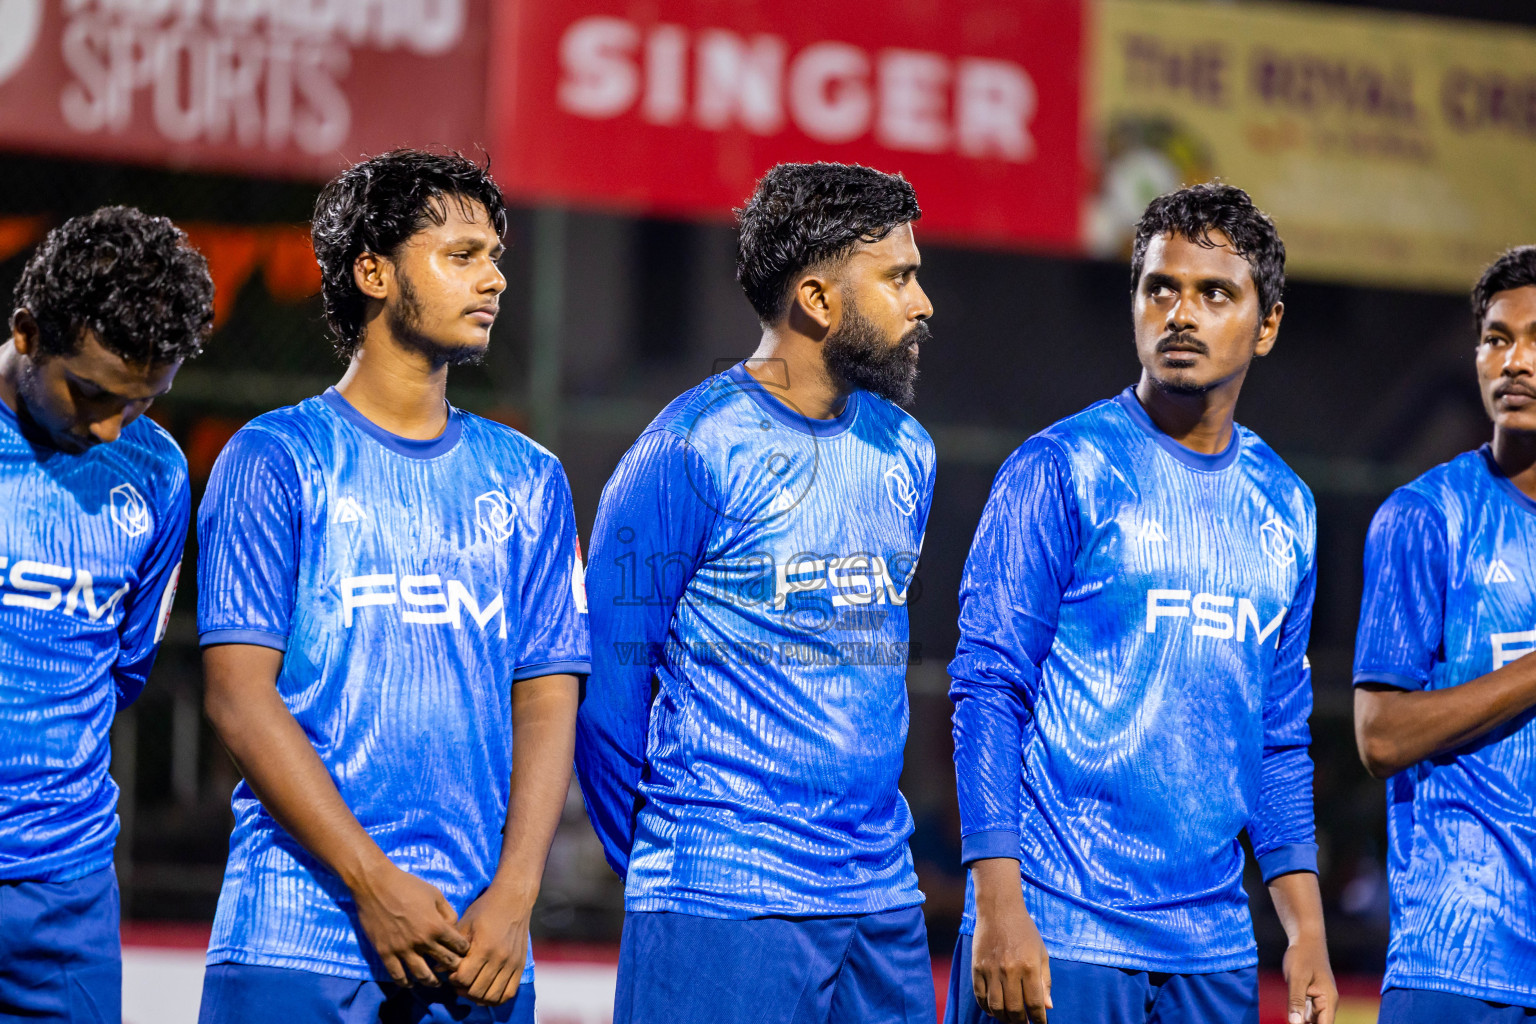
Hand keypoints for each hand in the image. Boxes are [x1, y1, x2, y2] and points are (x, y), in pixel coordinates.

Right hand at [350, 858, 469, 986]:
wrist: (376, 886)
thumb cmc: (408, 886)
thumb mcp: (435, 894)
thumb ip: (448, 913)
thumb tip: (453, 929)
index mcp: (436, 926)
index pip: (458, 946)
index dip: (463, 950)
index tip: (463, 952)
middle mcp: (422, 941)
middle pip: (444, 962)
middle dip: (453, 967)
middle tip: (455, 970)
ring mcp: (402, 949)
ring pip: (422, 975)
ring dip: (432, 982)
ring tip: (436, 983)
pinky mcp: (385, 953)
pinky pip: (397, 975)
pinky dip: (406, 983)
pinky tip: (411, 983)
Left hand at [448, 885, 533, 1005]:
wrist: (513, 899)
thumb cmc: (485, 909)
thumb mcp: (465, 924)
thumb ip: (453, 947)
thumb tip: (438, 968)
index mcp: (483, 947)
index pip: (464, 978)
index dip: (453, 980)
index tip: (452, 972)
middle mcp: (499, 958)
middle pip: (477, 991)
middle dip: (464, 990)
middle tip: (459, 981)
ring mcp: (512, 964)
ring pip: (493, 996)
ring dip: (479, 997)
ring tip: (472, 987)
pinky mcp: (520, 965)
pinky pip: (509, 993)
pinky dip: (497, 998)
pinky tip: (487, 991)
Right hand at [971, 859, 1050, 1023]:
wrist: (999, 909)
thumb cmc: (1024, 931)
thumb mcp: (1041, 953)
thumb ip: (1045, 981)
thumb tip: (1047, 1007)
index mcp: (1029, 967)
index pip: (1035, 1004)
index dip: (1038, 1019)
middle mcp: (1010, 970)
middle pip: (1014, 1009)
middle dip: (1021, 1022)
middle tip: (1024, 1023)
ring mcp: (991, 970)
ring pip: (996, 1007)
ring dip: (1004, 1018)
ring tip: (1010, 1018)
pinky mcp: (977, 968)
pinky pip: (980, 996)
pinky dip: (987, 1007)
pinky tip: (994, 1009)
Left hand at [1281, 933, 1336, 1023]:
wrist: (1305, 939)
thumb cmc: (1302, 956)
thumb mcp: (1296, 979)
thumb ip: (1296, 1001)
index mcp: (1328, 1000)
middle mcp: (1327, 1003)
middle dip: (1302, 1023)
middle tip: (1292, 1015)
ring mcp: (1319, 1000)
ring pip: (1311, 1019)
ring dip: (1300, 1019)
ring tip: (1293, 1003)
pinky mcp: (1310, 996)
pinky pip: (1305, 1011)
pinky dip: (1298, 1014)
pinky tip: (1290, 1013)